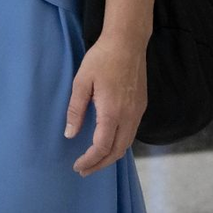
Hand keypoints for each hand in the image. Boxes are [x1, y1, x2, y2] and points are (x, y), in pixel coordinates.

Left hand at [64, 35, 146, 175]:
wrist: (127, 42)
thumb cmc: (102, 58)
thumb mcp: (82, 81)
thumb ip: (76, 109)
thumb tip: (70, 134)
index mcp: (112, 112)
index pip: (101, 147)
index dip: (89, 160)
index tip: (77, 166)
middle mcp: (129, 117)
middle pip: (116, 152)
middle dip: (100, 165)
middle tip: (84, 170)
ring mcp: (138, 112)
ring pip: (126, 144)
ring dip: (111, 156)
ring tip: (95, 160)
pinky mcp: (141, 106)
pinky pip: (131, 133)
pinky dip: (119, 144)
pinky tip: (109, 141)